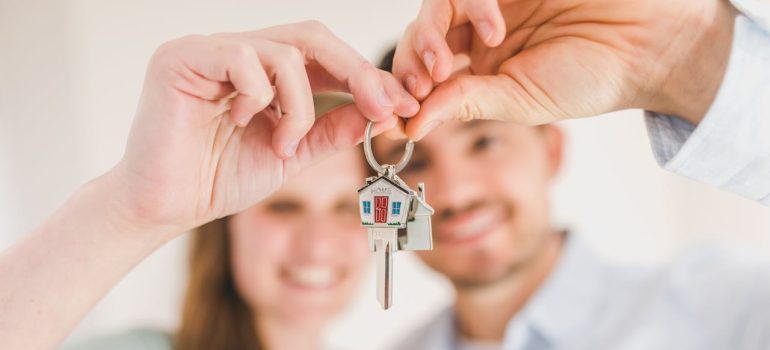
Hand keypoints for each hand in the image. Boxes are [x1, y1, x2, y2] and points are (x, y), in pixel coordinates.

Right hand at [112, 21, 418, 233]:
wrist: (166, 207)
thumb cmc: (219, 179)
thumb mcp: (292, 154)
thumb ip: (330, 130)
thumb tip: (377, 111)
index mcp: (262, 71)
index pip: (323, 56)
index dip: (365, 76)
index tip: (401, 105)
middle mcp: (237, 52)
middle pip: (312, 37)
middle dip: (356, 73)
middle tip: (383, 107)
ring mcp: (209, 49)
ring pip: (284, 52)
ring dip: (299, 106)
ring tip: (282, 144)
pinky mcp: (183, 57)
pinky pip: (243, 58)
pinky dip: (259, 97)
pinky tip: (241, 123)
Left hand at [394, 0, 737, 139]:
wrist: (646, 43)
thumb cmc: (590, 78)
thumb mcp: (519, 101)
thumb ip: (464, 104)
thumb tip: (410, 128)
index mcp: (481, 69)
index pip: (426, 75)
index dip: (405, 91)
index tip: (396, 116)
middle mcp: (480, 34)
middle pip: (421, 38)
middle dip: (410, 64)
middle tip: (419, 87)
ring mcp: (492, 3)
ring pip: (435, 8)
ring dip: (430, 37)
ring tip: (445, 65)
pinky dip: (471, 5)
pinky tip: (494, 29)